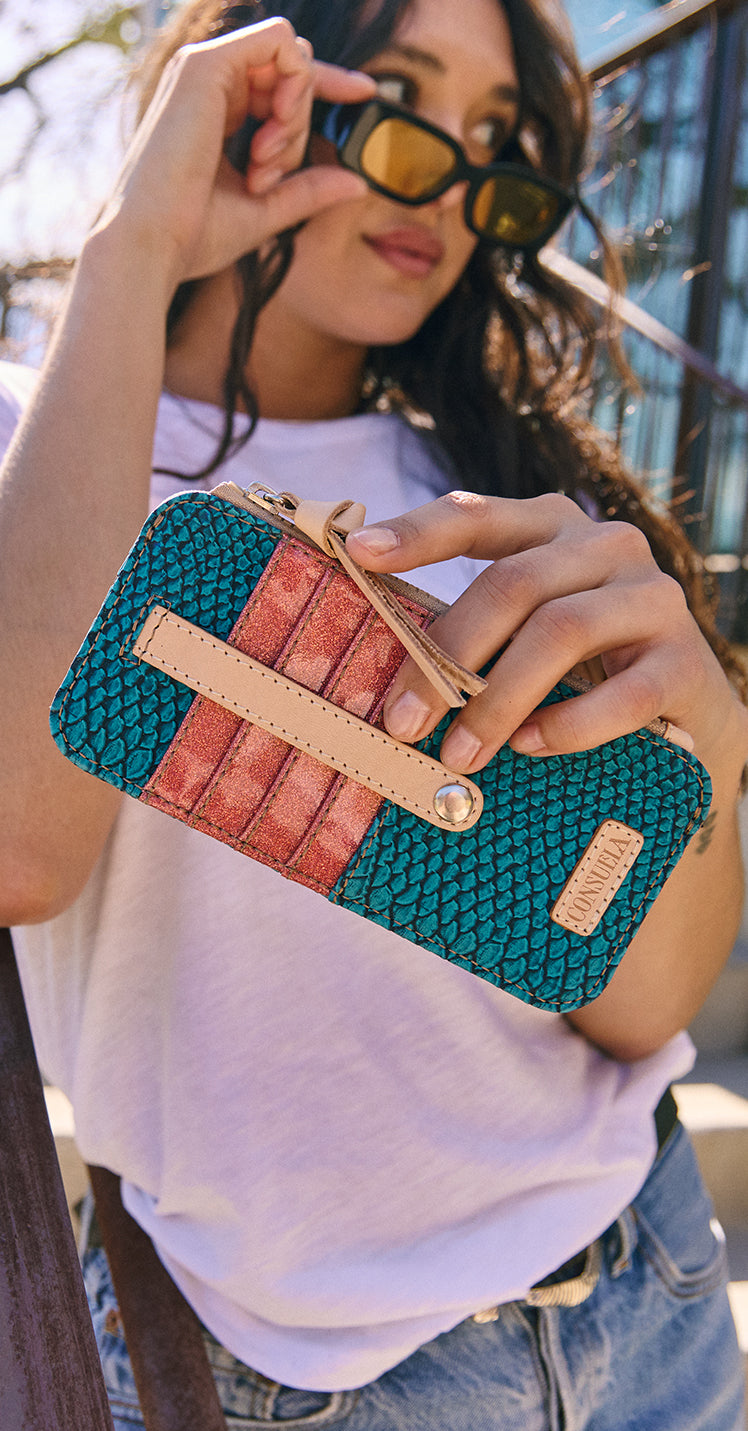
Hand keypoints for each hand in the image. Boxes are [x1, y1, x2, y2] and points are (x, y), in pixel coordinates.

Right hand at [96, 17, 374, 290]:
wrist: (151, 245)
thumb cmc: (194, 236)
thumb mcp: (265, 210)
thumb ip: (308, 190)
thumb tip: (358, 183)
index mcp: (217, 111)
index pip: (281, 78)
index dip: (327, 83)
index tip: (365, 95)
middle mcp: (209, 84)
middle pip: (294, 73)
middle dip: (301, 126)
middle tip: (269, 172)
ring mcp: (204, 69)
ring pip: (292, 58)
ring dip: (297, 112)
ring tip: (264, 161)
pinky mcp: (205, 65)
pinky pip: (281, 42)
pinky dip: (296, 82)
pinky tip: (277, 126)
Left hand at [346, 490, 747, 776]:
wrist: (686, 723)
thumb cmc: (580, 675)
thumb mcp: (525, 636)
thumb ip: (473, 631)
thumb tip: (377, 675)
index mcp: (551, 528)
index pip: (477, 515)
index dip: (417, 533)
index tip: (358, 552)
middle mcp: (607, 546)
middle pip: (512, 583)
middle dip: (448, 655)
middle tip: (403, 723)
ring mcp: (654, 599)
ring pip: (561, 632)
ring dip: (498, 699)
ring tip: (460, 754)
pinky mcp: (687, 662)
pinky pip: (623, 694)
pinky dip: (568, 726)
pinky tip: (531, 748)